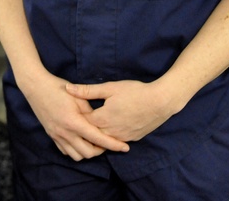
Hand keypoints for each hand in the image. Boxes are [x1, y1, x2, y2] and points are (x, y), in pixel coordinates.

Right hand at [19, 72, 129, 160]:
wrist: (36, 87)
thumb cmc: (58, 88)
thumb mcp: (78, 96)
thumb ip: (90, 112)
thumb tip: (101, 122)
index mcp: (74, 122)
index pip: (98, 138)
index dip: (113, 144)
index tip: (125, 147)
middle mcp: (65, 132)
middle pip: (88, 153)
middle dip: (101, 150)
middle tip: (108, 141)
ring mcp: (57, 136)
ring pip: (77, 156)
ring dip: (88, 152)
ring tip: (94, 142)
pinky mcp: (52, 136)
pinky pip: (66, 151)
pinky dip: (76, 150)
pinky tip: (81, 141)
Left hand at [65, 80, 179, 142]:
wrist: (160, 102)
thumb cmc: (134, 92)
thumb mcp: (110, 88)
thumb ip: (87, 90)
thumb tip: (68, 88)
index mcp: (101, 119)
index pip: (81, 122)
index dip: (76, 117)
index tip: (71, 111)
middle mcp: (109, 132)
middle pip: (91, 134)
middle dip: (85, 128)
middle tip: (79, 121)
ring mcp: (121, 137)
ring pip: (104, 140)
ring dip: (98, 134)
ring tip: (92, 126)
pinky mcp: (131, 139)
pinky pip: (116, 141)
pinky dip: (111, 136)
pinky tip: (110, 129)